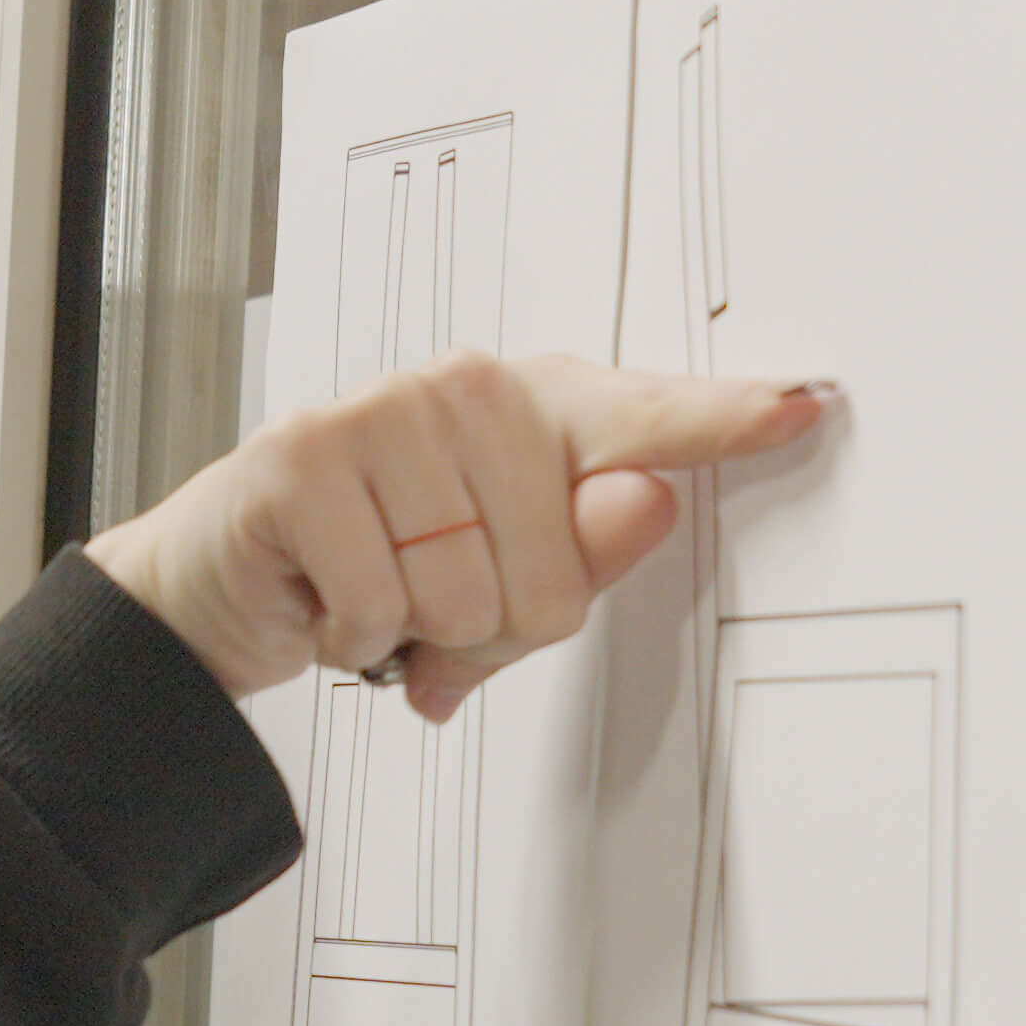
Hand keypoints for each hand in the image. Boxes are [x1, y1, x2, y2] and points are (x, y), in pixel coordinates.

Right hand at [86, 351, 828, 717]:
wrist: (225, 584)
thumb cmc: (375, 568)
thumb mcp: (494, 585)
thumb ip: (579, 558)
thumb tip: (643, 504)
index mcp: (534, 409)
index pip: (646, 415)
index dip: (724, 420)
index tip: (800, 409)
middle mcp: (467, 389)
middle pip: (555, 572)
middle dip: (492, 626)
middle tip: (432, 604)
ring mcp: (386, 412)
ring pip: (468, 595)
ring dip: (419, 633)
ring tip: (380, 596)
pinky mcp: (309, 456)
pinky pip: (385, 604)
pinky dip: (354, 636)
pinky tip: (329, 599)